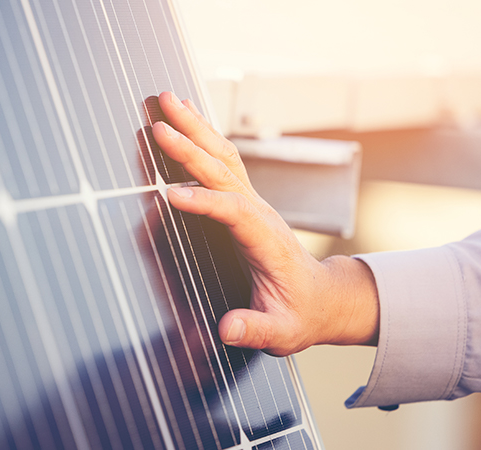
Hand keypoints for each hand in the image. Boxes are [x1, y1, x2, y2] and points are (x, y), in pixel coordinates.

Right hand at [151, 91, 379, 355]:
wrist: (321, 298)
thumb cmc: (299, 314)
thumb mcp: (283, 332)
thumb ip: (257, 329)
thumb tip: (229, 328)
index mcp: (268, 241)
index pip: (235, 213)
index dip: (205, 203)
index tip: (172, 196)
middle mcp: (260, 213)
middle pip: (224, 171)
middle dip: (192, 147)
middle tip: (159, 123)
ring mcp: (253, 201)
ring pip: (222, 156)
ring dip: (195, 126)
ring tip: (167, 98)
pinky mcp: (244, 199)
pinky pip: (223, 160)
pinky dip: (202, 134)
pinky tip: (184, 115)